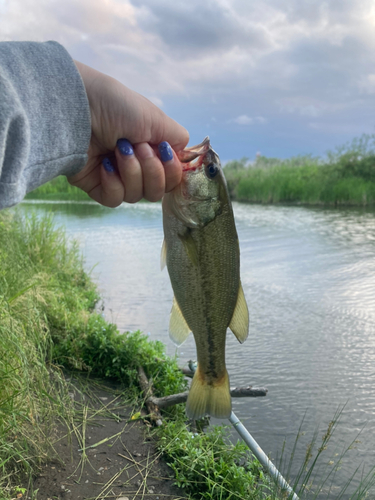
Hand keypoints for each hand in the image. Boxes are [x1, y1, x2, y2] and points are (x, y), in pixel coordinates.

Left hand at [68, 61, 188, 206]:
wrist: (77, 108)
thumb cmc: (116, 106)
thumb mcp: (156, 118)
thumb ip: (177, 138)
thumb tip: (185, 155)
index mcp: (153, 149)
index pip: (173, 177)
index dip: (172, 171)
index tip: (164, 152)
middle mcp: (138, 165)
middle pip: (158, 191)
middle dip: (151, 170)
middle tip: (137, 147)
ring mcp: (118, 177)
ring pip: (138, 196)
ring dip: (132, 172)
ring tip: (118, 149)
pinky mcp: (98, 187)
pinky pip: (116, 200)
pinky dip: (114, 183)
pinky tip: (105, 165)